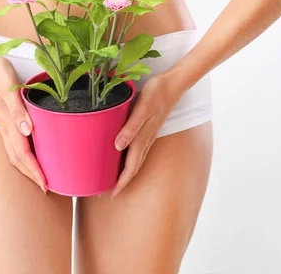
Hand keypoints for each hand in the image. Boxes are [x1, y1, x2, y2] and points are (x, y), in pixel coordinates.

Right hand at [0, 56, 46, 193]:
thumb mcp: (9, 87)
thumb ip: (18, 109)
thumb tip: (27, 131)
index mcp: (7, 123)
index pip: (22, 153)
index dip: (34, 169)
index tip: (45, 183)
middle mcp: (6, 127)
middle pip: (18, 159)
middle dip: (31, 175)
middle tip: (47, 187)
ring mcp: (4, 124)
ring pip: (15, 153)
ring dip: (27, 167)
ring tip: (41, 177)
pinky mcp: (6, 119)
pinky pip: (14, 143)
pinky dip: (24, 154)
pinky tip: (32, 154)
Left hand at [111, 72, 183, 197]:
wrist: (172, 84)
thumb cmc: (156, 94)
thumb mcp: (142, 108)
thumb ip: (131, 127)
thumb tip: (118, 146)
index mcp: (142, 138)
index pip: (131, 166)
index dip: (122, 182)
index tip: (112, 195)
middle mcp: (146, 140)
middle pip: (133, 167)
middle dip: (122, 181)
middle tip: (108, 192)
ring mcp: (148, 135)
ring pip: (135, 159)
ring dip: (125, 171)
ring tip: (113, 178)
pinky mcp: (148, 128)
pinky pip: (138, 150)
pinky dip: (129, 158)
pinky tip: (122, 155)